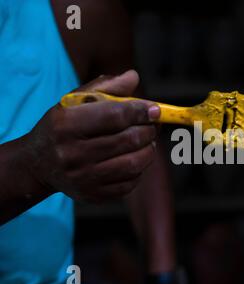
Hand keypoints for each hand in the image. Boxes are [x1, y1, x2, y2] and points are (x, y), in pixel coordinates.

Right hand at [22, 70, 159, 202]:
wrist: (38, 164)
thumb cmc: (63, 126)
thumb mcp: (74, 102)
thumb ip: (105, 87)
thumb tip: (134, 77)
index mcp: (66, 124)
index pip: (114, 115)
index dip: (140, 111)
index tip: (156, 109)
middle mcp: (72, 153)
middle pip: (128, 140)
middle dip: (148, 131)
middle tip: (152, 126)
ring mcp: (82, 177)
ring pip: (133, 164)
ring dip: (149, 151)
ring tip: (148, 142)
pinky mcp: (91, 195)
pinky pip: (129, 184)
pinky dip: (139, 170)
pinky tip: (134, 159)